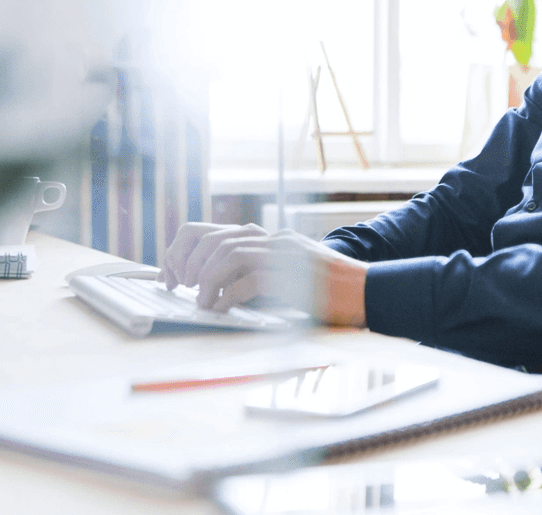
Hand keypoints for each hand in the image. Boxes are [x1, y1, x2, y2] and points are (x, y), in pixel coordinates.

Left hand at [160, 222, 367, 326]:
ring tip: (203, 302)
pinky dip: (228, 296)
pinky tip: (222, 310)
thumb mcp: (288, 277)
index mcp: (270, 238)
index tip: (173, 274)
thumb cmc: (329, 293)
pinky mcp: (292, 275)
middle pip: (216, 240)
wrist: (368, 292)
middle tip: (183, 288)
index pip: (214, 231)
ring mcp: (284, 254)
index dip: (185, 250)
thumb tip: (219, 290)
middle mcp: (274, 240)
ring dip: (207, 281)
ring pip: (228, 255)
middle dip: (190, 265)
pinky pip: (248, 280)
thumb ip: (259, 274)